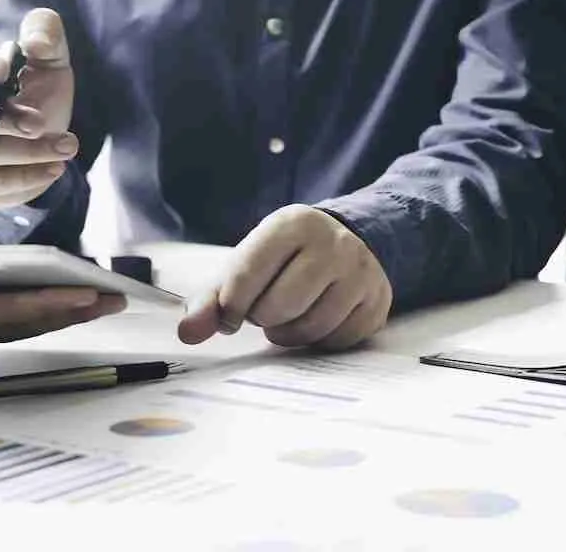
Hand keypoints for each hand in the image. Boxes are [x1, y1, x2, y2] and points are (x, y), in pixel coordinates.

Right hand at [0, 9, 78, 207]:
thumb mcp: (49, 58)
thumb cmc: (35, 89)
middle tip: (40, 123)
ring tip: (67, 146)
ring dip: (26, 154)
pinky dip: (26, 179)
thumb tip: (35, 43)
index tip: (5, 68)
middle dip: (4, 121)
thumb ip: (45, 34)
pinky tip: (56, 168)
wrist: (40, 135)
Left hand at [178, 205, 391, 349]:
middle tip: (265, 309)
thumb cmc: (283, 261)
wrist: (343, 245)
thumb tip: (187, 334)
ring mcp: (361, 270)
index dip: (230, 307)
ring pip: (310, 328)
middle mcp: (332, 241)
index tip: (229, 314)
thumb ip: (211, 300)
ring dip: (288, 334)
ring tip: (287, 317)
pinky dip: (318, 341)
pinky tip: (315, 321)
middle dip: (262, 318)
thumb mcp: (246, 266)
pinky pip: (338, 341)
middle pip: (278, 307)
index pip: (246, 275)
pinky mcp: (378, 299)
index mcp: (291, 224)